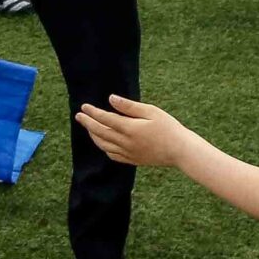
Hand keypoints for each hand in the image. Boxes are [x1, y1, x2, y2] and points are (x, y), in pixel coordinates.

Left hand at [75, 94, 193, 168]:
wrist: (180, 151)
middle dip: (88, 124)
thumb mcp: (151, 111)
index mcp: (130, 129)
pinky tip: (103, 143)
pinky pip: (113, 155)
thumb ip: (129, 106)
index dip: (93, 113)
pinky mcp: (133, 160)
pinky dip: (104, 148)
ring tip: (88, 128)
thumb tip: (111, 98)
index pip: (105, 119)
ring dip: (93, 136)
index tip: (84, 106)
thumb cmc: (168, 127)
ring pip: (104, 145)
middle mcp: (126, 143)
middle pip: (100, 132)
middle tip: (79, 116)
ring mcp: (128, 153)